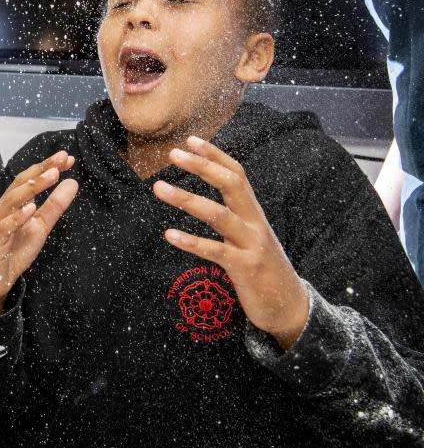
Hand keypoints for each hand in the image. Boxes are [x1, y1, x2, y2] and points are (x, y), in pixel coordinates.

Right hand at [0, 152, 78, 318]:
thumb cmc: (14, 250)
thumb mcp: (41, 227)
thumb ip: (55, 206)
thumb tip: (73, 182)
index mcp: (15, 203)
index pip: (31, 179)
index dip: (48, 167)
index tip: (67, 158)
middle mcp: (4, 208)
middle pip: (21, 183)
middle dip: (41, 170)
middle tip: (60, 159)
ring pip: (12, 200)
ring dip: (32, 187)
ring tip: (51, 176)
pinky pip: (4, 226)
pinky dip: (17, 217)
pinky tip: (31, 208)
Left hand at [153, 136, 309, 349]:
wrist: (291, 307)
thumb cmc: (263, 269)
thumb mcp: (250, 237)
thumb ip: (233, 217)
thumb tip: (206, 200)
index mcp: (254, 214)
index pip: (237, 175)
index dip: (215, 155)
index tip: (191, 140)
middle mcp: (255, 224)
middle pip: (231, 185)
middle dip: (202, 166)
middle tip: (173, 154)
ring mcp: (251, 245)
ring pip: (219, 215)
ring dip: (186, 199)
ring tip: (158, 187)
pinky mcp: (245, 269)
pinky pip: (215, 252)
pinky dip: (191, 242)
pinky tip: (169, 235)